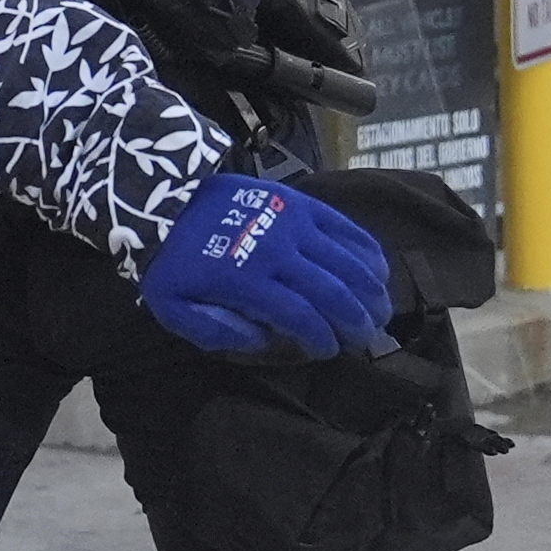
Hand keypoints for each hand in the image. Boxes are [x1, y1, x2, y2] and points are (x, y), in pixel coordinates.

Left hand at [141, 174, 393, 359]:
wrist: (168, 199)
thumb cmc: (173, 263)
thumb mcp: (174, 308)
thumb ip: (215, 331)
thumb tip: (263, 340)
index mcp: (246, 280)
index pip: (299, 315)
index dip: (322, 337)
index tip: (331, 351)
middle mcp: (276, 250)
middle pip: (331, 290)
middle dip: (355, 319)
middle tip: (367, 338)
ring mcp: (292, 222)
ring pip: (345, 259)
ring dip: (370, 288)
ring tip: (382, 311)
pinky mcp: (299, 202)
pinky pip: (343, 226)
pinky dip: (366, 249)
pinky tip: (380, 270)